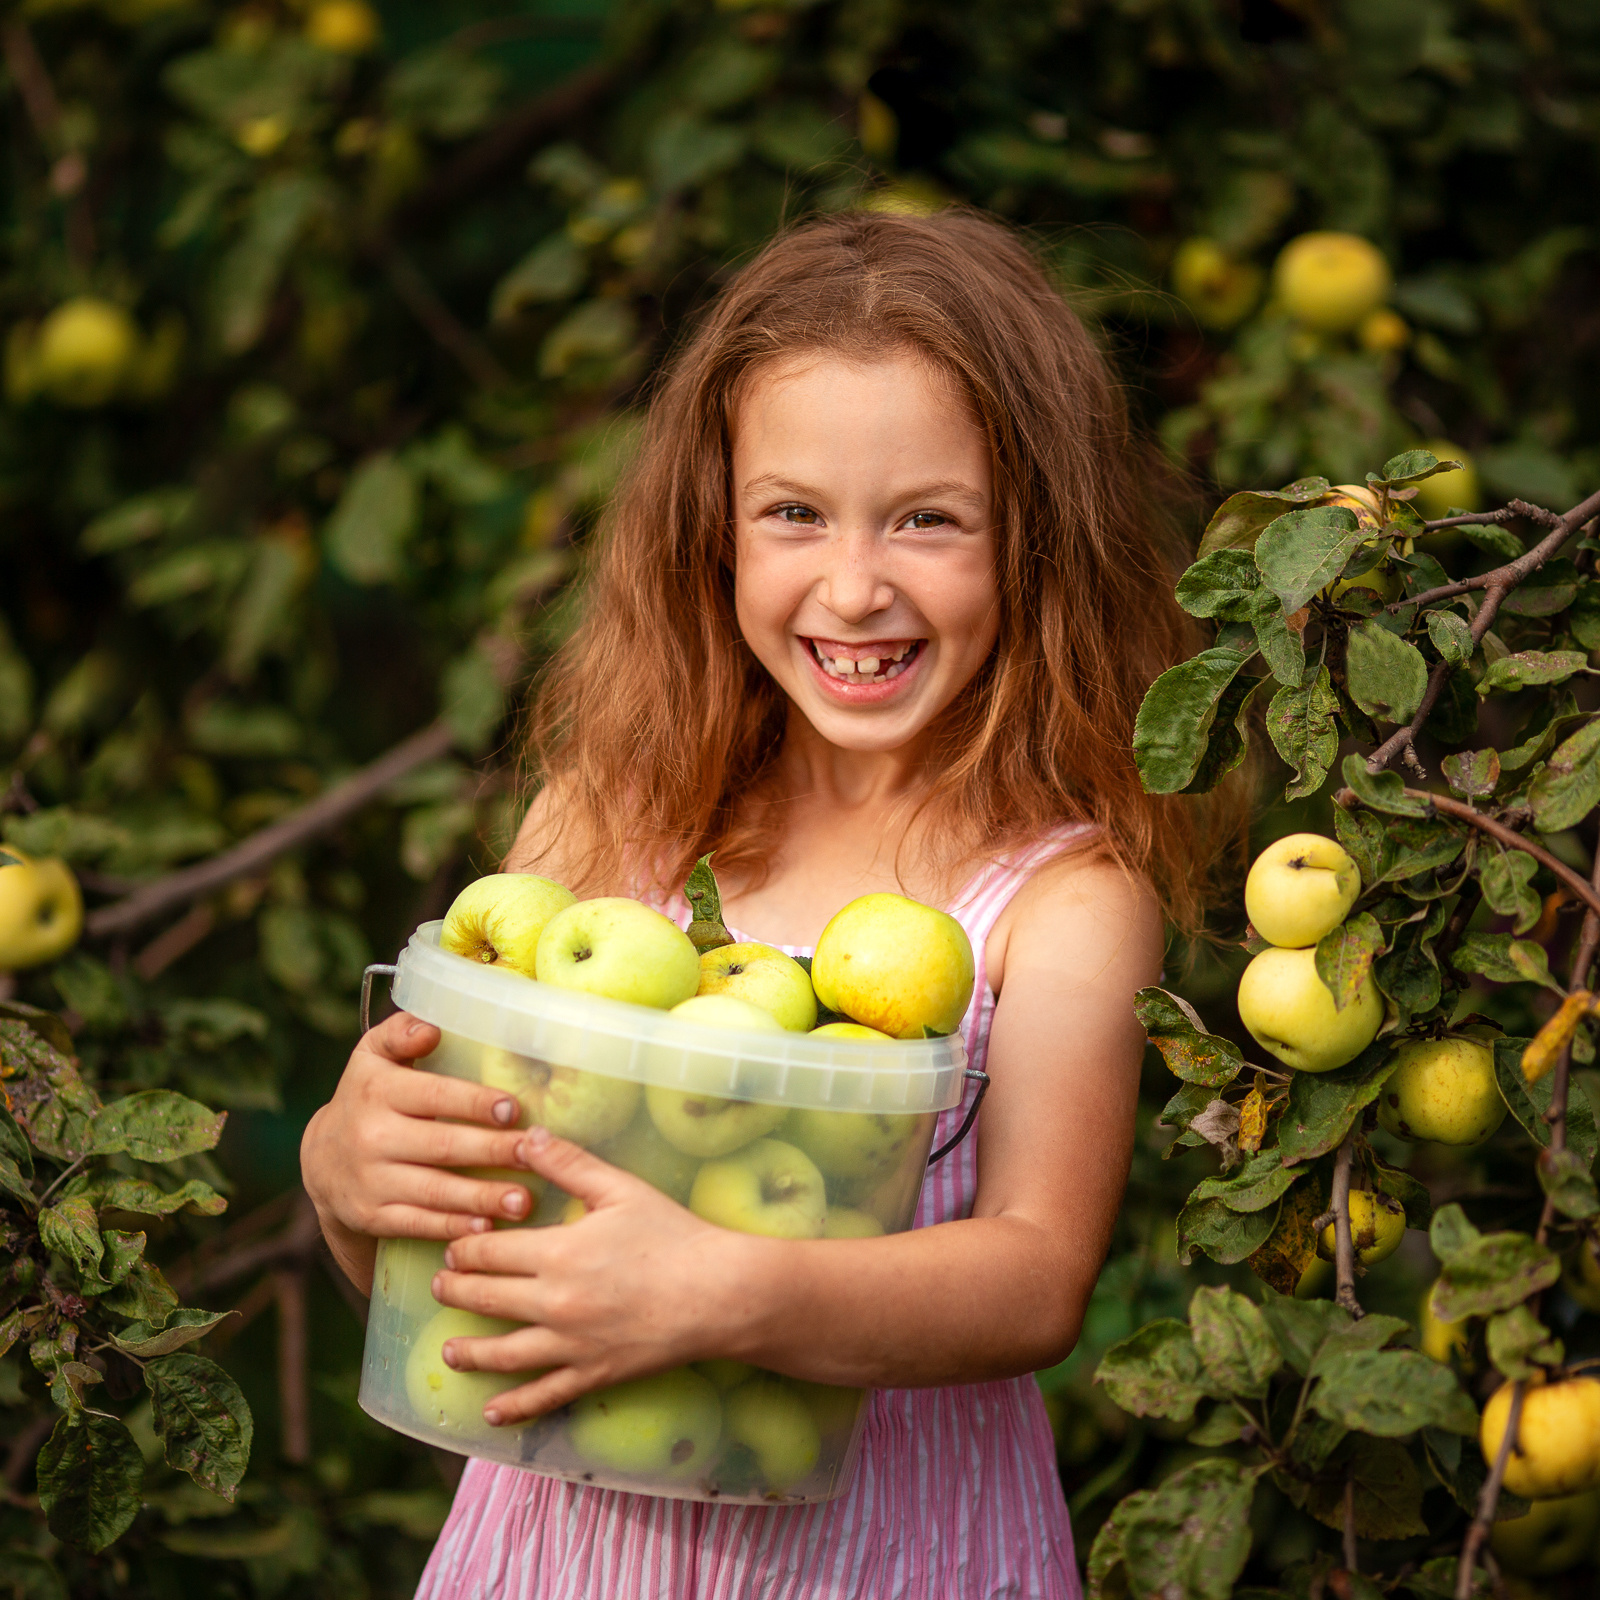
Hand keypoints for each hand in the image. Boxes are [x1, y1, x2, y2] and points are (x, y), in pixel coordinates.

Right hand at [300, 1012, 536, 1270]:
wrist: (321, 1160)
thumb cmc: (368, 1095)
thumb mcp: (372, 1055)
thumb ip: (401, 1033)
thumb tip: (432, 1029)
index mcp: (376, 1090)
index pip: (432, 1095)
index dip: (473, 1103)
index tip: (513, 1109)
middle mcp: (370, 1135)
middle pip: (442, 1145)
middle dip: (493, 1150)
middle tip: (534, 1153)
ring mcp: (370, 1179)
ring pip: (434, 1190)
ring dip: (482, 1197)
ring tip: (523, 1199)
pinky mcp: (371, 1215)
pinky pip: (416, 1223)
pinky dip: (451, 1227)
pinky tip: (485, 1228)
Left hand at [429, 1126, 754, 1424]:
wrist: (717, 1292)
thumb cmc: (673, 1234)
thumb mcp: (619, 1188)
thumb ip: (568, 1162)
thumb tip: (525, 1136)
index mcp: (556, 1253)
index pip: (489, 1251)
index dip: (464, 1247)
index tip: (453, 1244)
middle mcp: (554, 1303)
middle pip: (486, 1298)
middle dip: (456, 1290)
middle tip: (441, 1285)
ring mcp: (571, 1345)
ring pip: (503, 1354)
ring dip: (469, 1351)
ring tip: (448, 1350)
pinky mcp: (593, 1374)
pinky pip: (544, 1396)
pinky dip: (513, 1407)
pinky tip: (491, 1413)